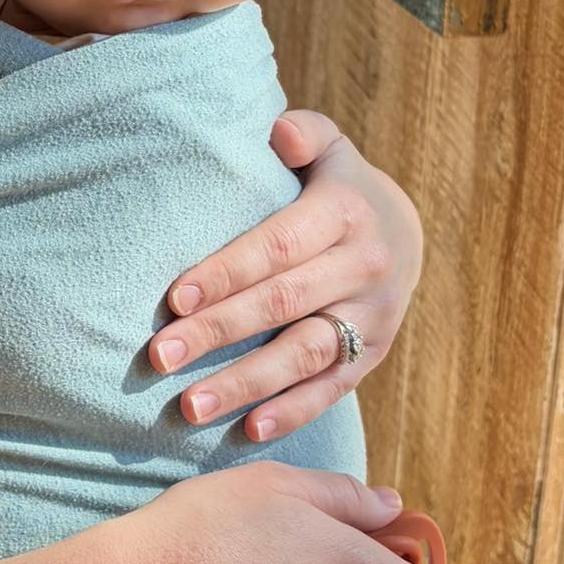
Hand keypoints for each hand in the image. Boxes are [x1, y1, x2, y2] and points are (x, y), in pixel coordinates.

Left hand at [149, 110, 422, 441]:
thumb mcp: (329, 148)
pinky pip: (332, 389)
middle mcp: (364, 268)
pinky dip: (292, 412)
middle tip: (159, 357)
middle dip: (216, 333)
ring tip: (189, 406)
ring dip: (246, 384)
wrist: (405, 233)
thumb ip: (303, 134)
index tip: (173, 299)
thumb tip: (279, 132)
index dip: (226, 273)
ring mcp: (372, 317)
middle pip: (281, 305)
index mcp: (345, 213)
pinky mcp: (373, 355)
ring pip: (304, 355)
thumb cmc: (337, 186)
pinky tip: (247, 431)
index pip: (277, 247)